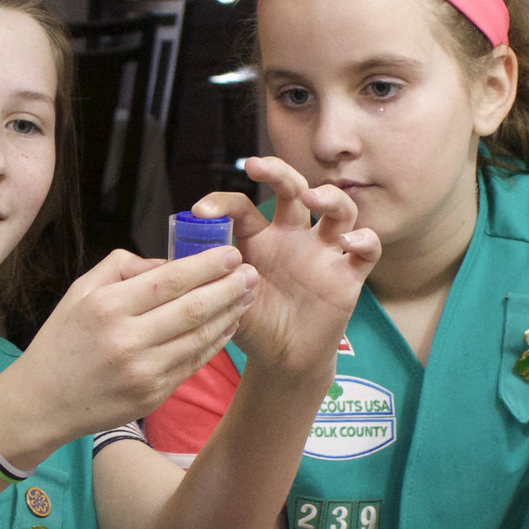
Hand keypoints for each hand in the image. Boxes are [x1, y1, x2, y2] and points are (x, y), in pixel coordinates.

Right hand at [0, 246, 256, 451]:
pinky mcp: (153, 395)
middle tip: (251, 272)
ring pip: (200, 337)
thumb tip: (167, 260)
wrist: (42, 402)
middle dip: (229, 287)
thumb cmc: (62, 341)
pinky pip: (194, 362)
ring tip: (248, 295)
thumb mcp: (79, 292)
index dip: (207, 265)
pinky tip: (228, 324)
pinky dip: (216, 342)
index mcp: (106, 306)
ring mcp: (142, 371)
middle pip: (193, 308)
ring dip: (230, 314)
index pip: (169, 280)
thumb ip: (122, 267)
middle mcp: (126, 339)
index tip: (231, 253)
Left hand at [194, 157, 379, 375]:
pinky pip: (367, 249)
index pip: (242, 205)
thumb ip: (200, 280)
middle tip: (258, 167)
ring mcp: (323, 253)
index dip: (221, 202)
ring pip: (339, 209)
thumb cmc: (251, 325)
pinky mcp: (348, 275)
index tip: (200, 211)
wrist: (282, 361)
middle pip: (293, 189)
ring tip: (312, 197)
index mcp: (258, 237)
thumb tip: (161, 264)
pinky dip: (365, 240)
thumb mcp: (220, 299)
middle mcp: (293, 237)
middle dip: (278, 172)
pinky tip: (350, 242)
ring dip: (329, 196)